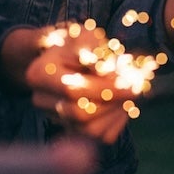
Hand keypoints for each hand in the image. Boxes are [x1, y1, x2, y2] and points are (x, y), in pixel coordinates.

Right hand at [25, 26, 137, 144]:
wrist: (68, 56)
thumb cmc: (78, 43)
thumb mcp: (85, 37)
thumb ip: (94, 52)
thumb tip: (107, 73)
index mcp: (39, 74)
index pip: (73, 90)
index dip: (104, 88)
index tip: (130, 82)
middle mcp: (41, 100)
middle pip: (80, 114)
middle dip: (112, 102)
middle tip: (134, 89)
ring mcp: (54, 117)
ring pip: (91, 130)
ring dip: (116, 113)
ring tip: (129, 95)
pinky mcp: (71, 129)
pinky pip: (100, 136)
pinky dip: (117, 121)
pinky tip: (122, 104)